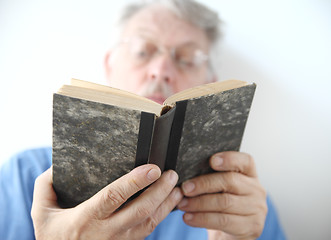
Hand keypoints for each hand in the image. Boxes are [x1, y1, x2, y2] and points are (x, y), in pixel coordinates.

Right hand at [31, 164, 182, 239]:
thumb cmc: (51, 233)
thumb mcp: (41, 209)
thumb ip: (46, 185)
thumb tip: (59, 164)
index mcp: (86, 218)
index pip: (114, 196)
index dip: (135, 181)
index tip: (153, 168)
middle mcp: (105, 232)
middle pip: (140, 211)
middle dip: (159, 191)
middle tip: (172, 173)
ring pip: (149, 223)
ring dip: (166, 204)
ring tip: (177, 187)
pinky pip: (147, 231)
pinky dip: (161, 216)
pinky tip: (168, 203)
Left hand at [177, 151, 266, 239]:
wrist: (232, 233)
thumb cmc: (223, 205)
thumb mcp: (221, 189)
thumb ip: (212, 178)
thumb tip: (188, 175)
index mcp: (250, 174)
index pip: (245, 161)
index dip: (229, 159)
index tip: (211, 160)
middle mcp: (257, 190)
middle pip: (230, 181)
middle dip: (204, 184)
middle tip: (185, 188)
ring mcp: (256, 209)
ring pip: (224, 202)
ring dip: (199, 203)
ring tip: (183, 204)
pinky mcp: (251, 227)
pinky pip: (223, 221)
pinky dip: (202, 219)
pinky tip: (189, 218)